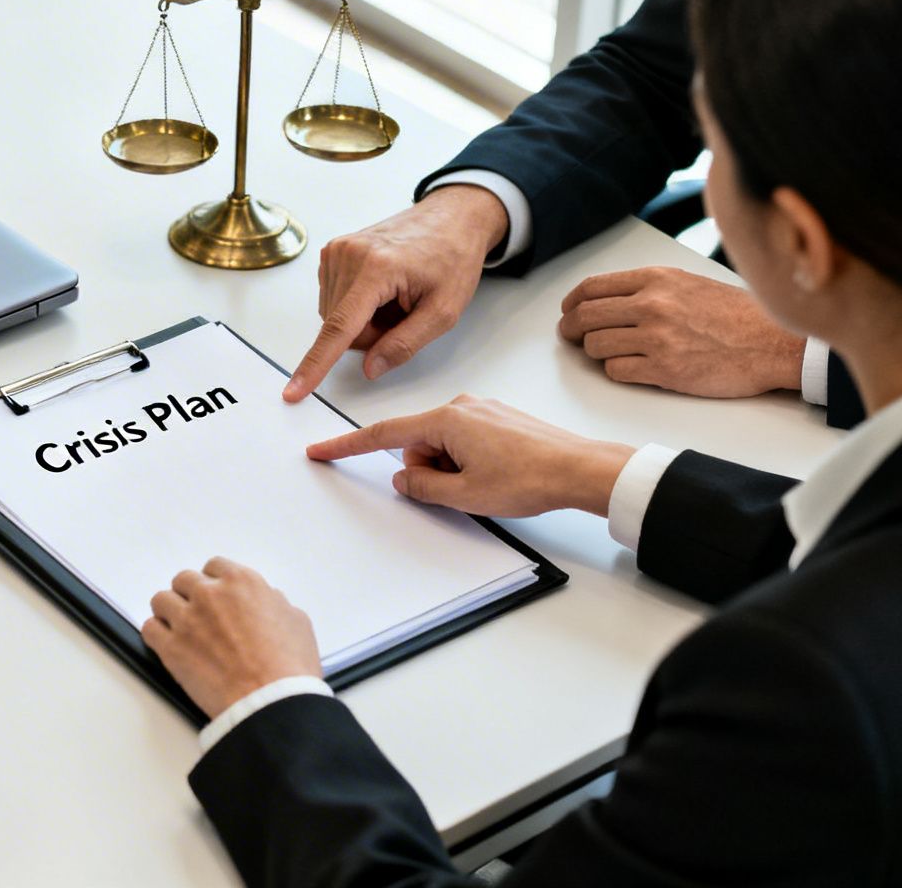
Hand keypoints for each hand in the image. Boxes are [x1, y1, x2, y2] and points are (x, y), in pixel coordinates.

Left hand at [141, 558, 321, 718]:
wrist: (270, 701)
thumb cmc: (288, 667)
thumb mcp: (296, 621)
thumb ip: (274, 602)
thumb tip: (266, 601)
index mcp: (241, 582)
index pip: (214, 567)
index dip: (214, 583)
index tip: (214, 596)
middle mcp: (209, 595)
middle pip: (184, 581)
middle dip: (190, 596)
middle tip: (197, 615)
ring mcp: (187, 620)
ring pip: (161, 601)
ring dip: (169, 612)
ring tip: (179, 629)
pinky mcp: (171, 648)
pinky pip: (150, 629)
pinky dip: (157, 635)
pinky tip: (167, 643)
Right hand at [285, 185, 509, 402]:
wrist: (452, 218)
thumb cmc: (452, 258)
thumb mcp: (444, 311)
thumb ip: (405, 344)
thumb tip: (369, 368)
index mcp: (377, 268)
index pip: (339, 328)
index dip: (316, 365)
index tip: (293, 391)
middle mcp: (349, 255)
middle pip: (340, 328)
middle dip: (371, 334)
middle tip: (404, 313)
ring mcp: (337, 251)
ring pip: (335, 317)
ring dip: (365, 320)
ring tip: (395, 297)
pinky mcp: (333, 252)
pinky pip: (334, 301)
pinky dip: (357, 305)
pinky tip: (382, 290)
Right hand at [306, 394, 633, 518]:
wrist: (580, 469)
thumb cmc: (530, 478)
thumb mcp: (464, 495)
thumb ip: (422, 486)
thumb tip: (403, 478)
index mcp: (446, 419)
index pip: (383, 433)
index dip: (348, 445)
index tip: (321, 450)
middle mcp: (461, 405)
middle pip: (417, 441)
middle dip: (427, 469)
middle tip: (462, 488)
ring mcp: (481, 409)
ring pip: (443, 443)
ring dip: (451, 467)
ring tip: (487, 482)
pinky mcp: (498, 418)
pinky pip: (465, 440)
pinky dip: (468, 460)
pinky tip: (497, 474)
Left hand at [558, 267, 804, 397]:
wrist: (772, 343)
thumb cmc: (736, 315)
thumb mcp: (689, 284)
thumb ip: (649, 288)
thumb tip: (608, 301)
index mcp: (656, 279)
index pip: (592, 287)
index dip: (572, 303)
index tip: (569, 312)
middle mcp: (652, 304)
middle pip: (585, 317)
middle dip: (571, 329)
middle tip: (572, 337)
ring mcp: (657, 337)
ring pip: (596, 346)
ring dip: (596, 352)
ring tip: (611, 353)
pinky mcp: (664, 370)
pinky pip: (616, 371)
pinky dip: (617, 371)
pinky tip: (632, 367)